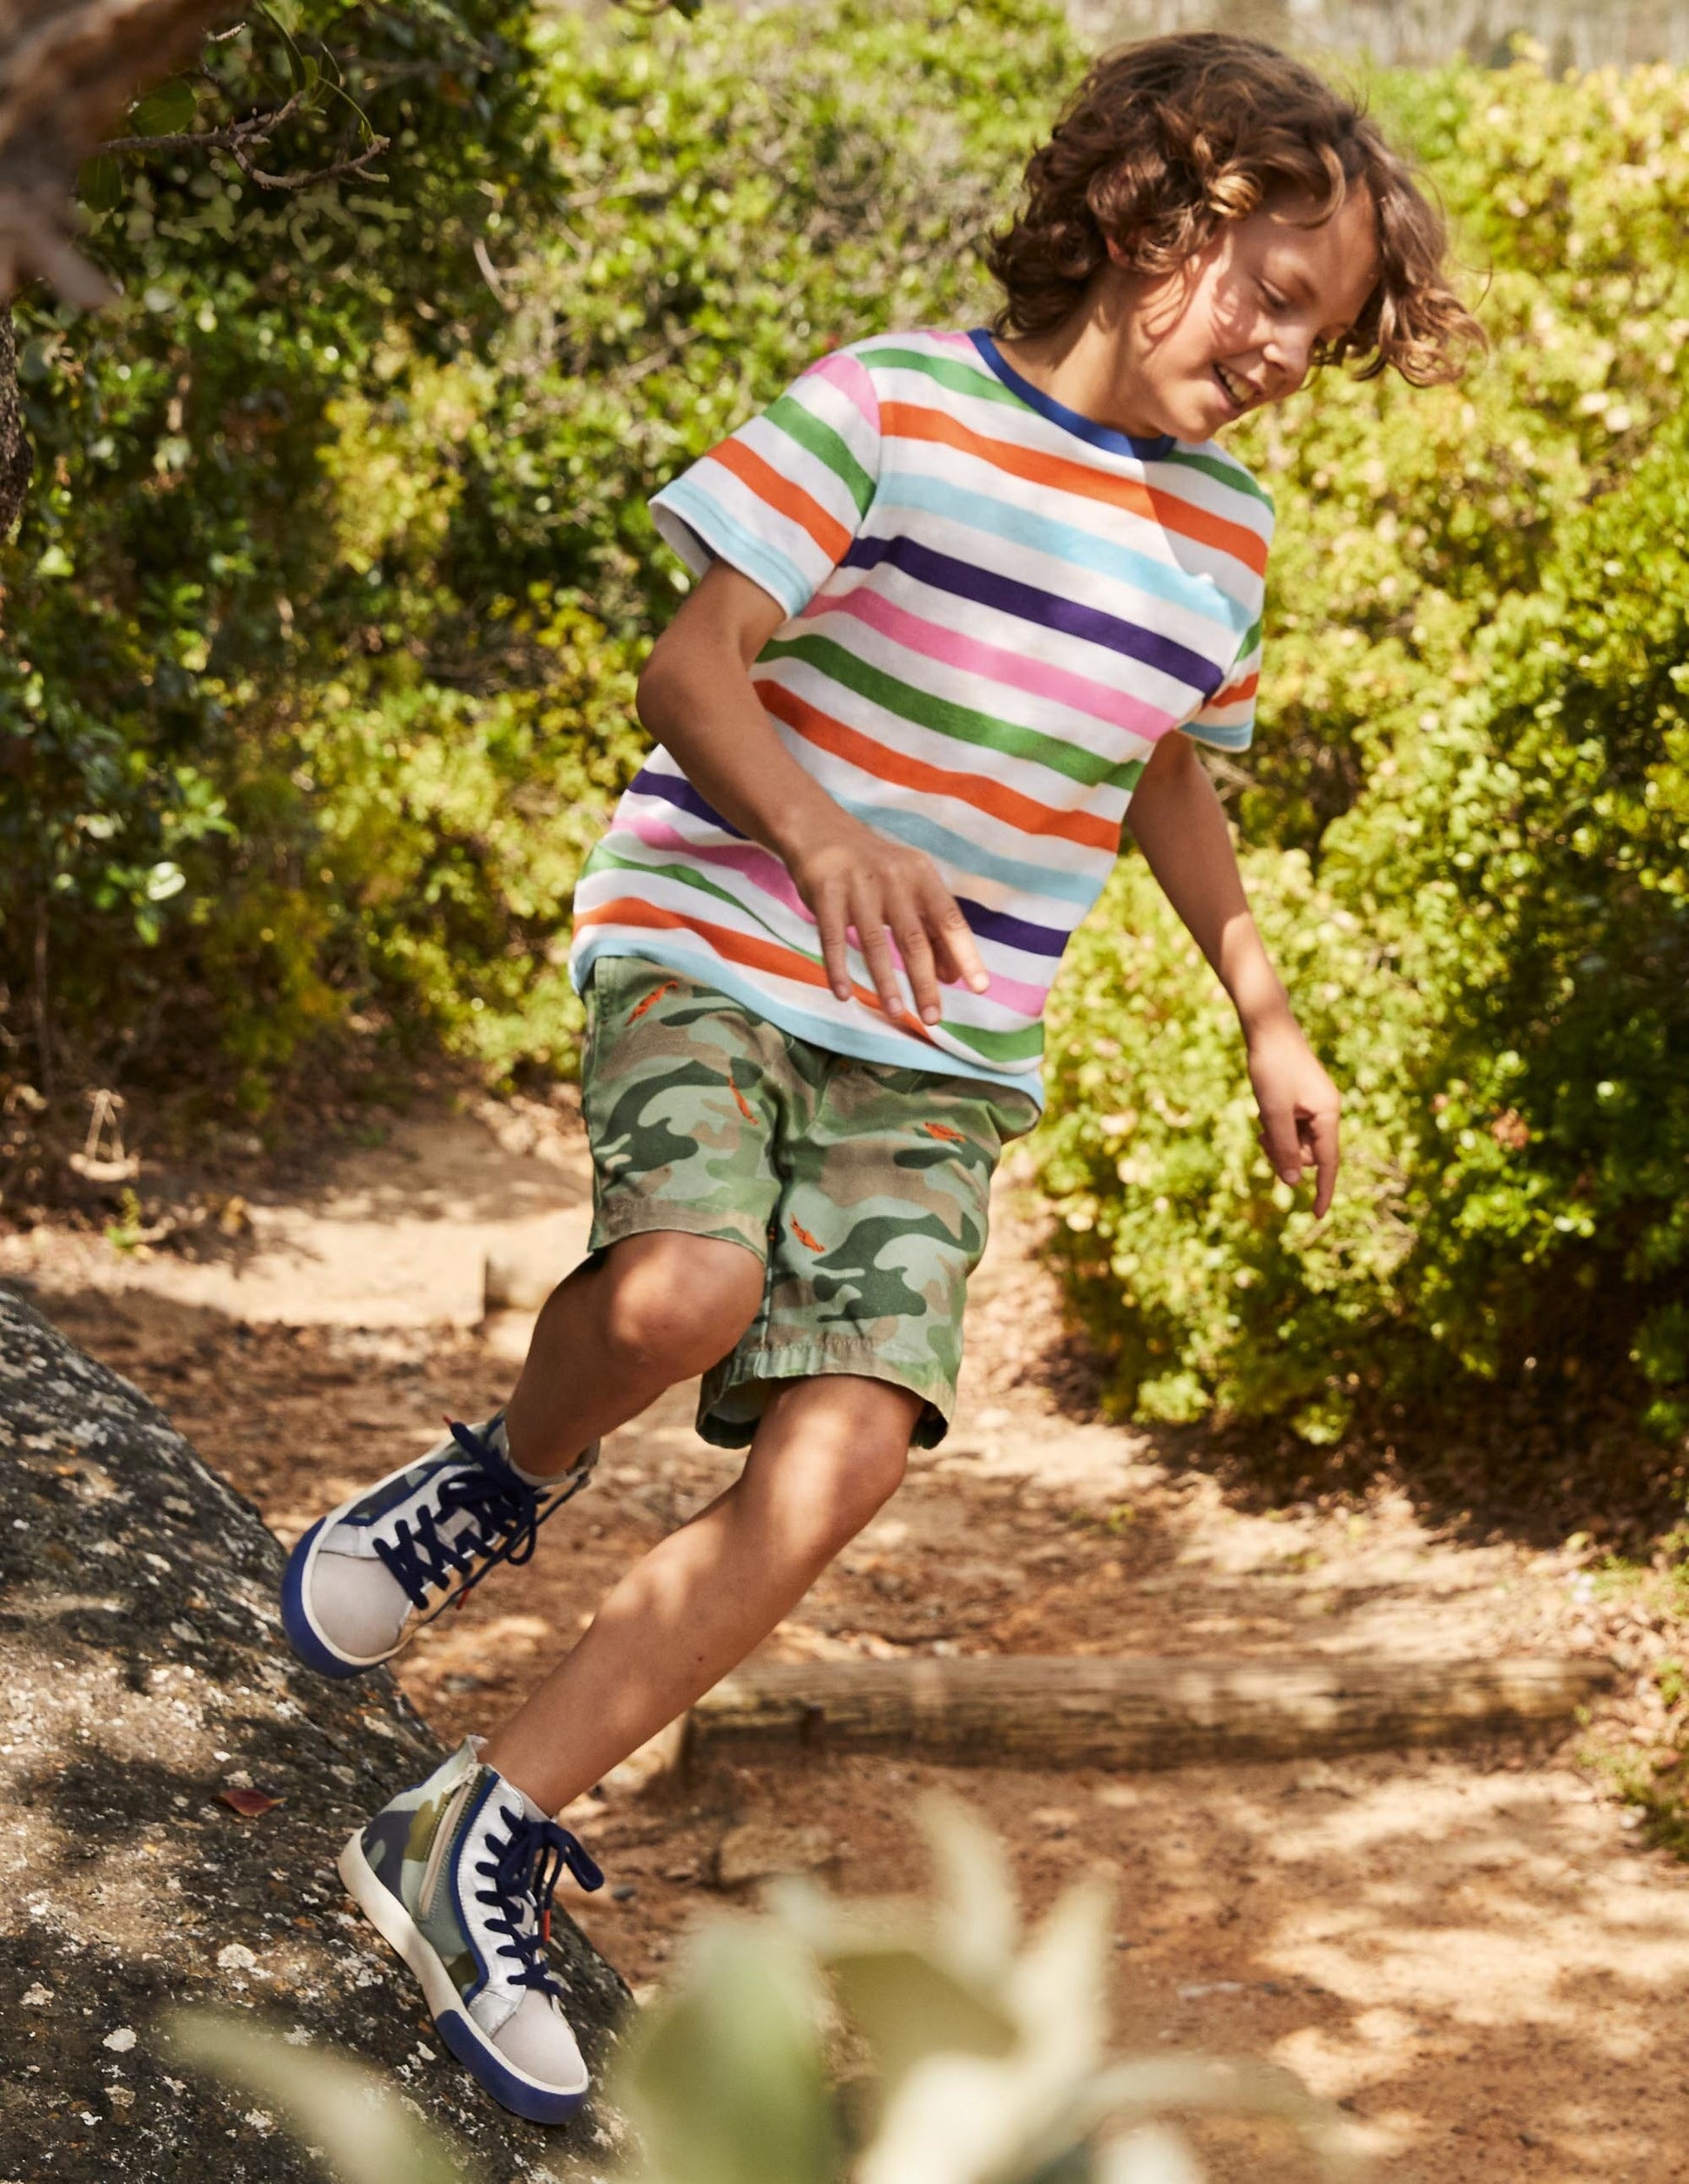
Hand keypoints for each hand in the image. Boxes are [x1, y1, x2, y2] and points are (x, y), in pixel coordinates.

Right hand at [784, 814, 989, 1025]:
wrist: (821, 829)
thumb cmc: (875, 868)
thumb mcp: (909, 888)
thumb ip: (932, 928)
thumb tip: (953, 977)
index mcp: (921, 876)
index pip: (950, 919)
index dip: (965, 954)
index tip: (980, 987)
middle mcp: (893, 879)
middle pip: (914, 938)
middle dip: (924, 981)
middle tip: (933, 1017)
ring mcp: (858, 886)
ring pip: (875, 943)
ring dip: (885, 982)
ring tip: (896, 1013)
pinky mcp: (825, 894)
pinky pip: (831, 939)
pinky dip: (838, 969)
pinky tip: (843, 995)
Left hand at [1245, 1009, 1340, 1217]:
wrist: (1268, 1027)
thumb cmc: (1271, 1068)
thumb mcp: (1273, 1112)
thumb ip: (1284, 1148)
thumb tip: (1293, 1184)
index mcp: (1327, 1114)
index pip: (1328, 1163)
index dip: (1322, 1190)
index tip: (1317, 1216)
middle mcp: (1326, 1111)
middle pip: (1307, 1154)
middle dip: (1284, 1153)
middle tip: (1261, 1137)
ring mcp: (1315, 1105)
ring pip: (1296, 1141)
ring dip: (1277, 1140)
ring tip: (1261, 1121)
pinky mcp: (1302, 1099)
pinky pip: (1291, 1127)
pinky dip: (1276, 1126)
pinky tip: (1263, 1111)